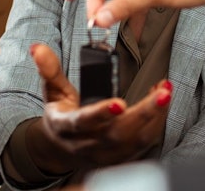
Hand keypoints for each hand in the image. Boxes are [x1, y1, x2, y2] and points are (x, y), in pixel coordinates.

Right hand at [25, 43, 172, 172]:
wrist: (62, 148)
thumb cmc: (61, 114)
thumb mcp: (52, 91)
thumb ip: (49, 69)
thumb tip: (38, 48)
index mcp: (67, 127)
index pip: (84, 122)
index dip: (101, 113)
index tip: (119, 103)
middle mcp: (87, 144)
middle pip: (118, 133)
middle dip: (144, 113)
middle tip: (163, 93)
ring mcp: (106, 153)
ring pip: (135, 141)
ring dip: (155, 117)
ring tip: (166, 91)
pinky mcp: (121, 156)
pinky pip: (144, 143)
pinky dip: (156, 123)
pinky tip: (162, 101)